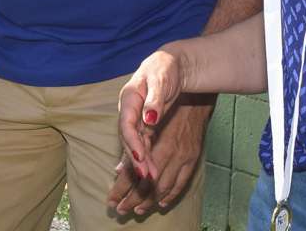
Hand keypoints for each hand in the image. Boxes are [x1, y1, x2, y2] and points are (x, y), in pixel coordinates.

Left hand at [107, 94, 212, 215]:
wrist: (193, 94)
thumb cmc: (163, 104)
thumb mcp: (141, 117)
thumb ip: (131, 144)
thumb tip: (117, 169)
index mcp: (153, 142)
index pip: (133, 172)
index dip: (121, 189)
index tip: (111, 201)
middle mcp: (169, 152)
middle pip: (147, 185)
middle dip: (132, 199)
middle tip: (121, 210)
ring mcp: (183, 156)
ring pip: (164, 188)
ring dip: (149, 201)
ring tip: (138, 210)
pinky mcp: (193, 157)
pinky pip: (182, 183)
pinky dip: (170, 195)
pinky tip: (162, 202)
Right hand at [116, 49, 184, 183]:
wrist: (172, 64)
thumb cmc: (166, 68)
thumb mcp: (162, 81)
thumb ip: (155, 100)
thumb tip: (149, 119)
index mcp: (130, 97)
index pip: (126, 123)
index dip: (132, 141)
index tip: (141, 156)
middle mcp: (129, 109)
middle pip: (128, 137)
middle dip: (136, 157)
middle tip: (147, 175)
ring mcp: (136, 116)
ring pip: (135, 142)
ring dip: (142, 160)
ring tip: (152, 177)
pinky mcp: (144, 123)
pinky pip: (142, 142)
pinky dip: (146, 155)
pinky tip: (150, 170)